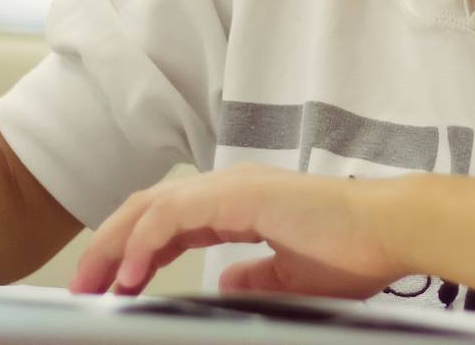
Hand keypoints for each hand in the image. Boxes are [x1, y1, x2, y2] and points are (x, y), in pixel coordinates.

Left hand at [68, 162, 410, 298]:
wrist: (390, 231)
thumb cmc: (355, 250)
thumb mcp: (290, 277)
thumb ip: (254, 276)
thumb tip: (226, 283)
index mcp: (240, 203)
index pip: (167, 221)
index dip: (133, 251)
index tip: (111, 288)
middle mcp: (229, 188)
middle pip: (147, 208)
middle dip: (108, 247)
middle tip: (83, 288)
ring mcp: (233, 186)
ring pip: (151, 207)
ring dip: (115, 245)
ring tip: (94, 284)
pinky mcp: (241, 194)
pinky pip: (174, 216)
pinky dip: (145, 241)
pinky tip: (131, 273)